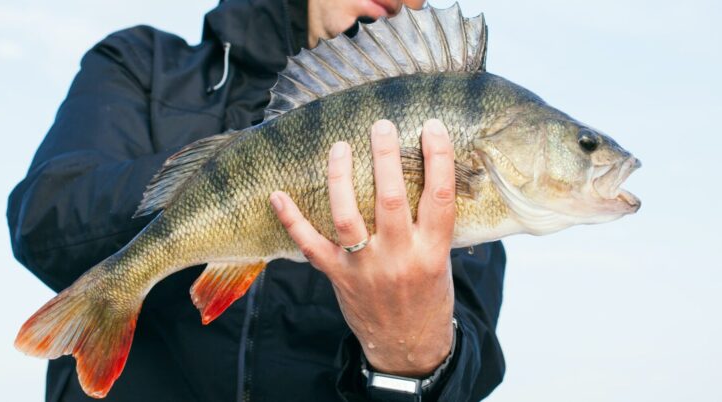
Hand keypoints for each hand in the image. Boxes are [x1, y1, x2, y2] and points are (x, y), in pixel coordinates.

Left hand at [270, 119, 455, 376]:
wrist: (408, 346)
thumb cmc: (429, 296)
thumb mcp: (443, 259)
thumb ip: (433, 222)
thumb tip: (430, 169)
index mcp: (433, 252)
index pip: (440, 198)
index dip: (438, 158)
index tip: (431, 126)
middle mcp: (399, 258)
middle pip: (391, 200)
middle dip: (385, 157)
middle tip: (380, 124)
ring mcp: (365, 269)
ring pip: (347, 216)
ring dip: (340, 178)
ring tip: (339, 147)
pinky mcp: (339, 277)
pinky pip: (310, 246)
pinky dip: (291, 220)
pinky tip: (278, 194)